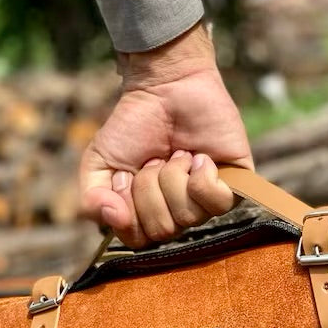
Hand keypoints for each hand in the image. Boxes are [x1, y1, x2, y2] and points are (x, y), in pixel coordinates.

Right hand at [79, 23, 252, 248]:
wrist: (165, 87)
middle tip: (154, 159)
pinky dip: (201, 176)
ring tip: (176, 153)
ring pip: (188, 216)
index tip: (125, 176)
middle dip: (149, 188)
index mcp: (148, 215)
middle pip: (163, 230)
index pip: (138, 239)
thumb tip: (115, 218)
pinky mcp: (235, 185)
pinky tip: (199, 157)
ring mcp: (207, 202)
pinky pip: (218, 203)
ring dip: (173, 176)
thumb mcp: (98, 164)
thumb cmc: (133, 126)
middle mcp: (178, 214)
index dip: (128, 209)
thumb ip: (92, 200)